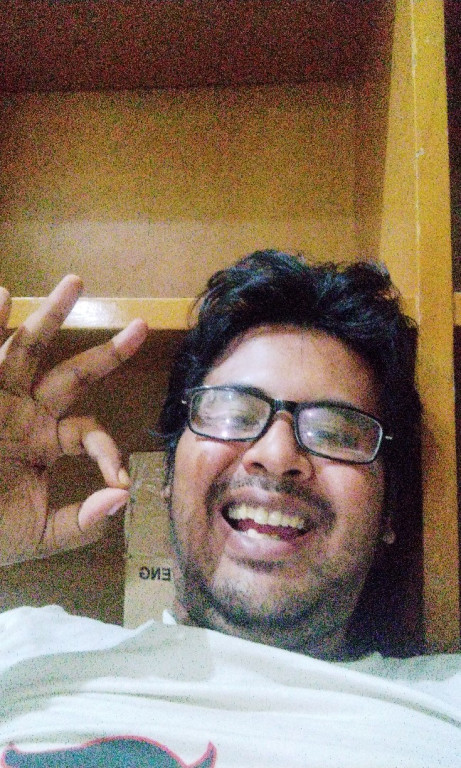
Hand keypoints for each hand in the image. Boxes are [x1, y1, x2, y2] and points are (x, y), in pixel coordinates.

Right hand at [0, 275, 147, 565]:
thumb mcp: (39, 534)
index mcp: (45, 441)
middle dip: (107, 353)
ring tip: (76, 283)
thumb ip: (81, 523)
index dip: (108, 451)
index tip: (118, 480)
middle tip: (142, 326)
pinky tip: (1, 296)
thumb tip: (123, 499)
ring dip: (50, 317)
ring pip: (27, 349)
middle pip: (72, 375)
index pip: (89, 431)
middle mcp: (26, 412)